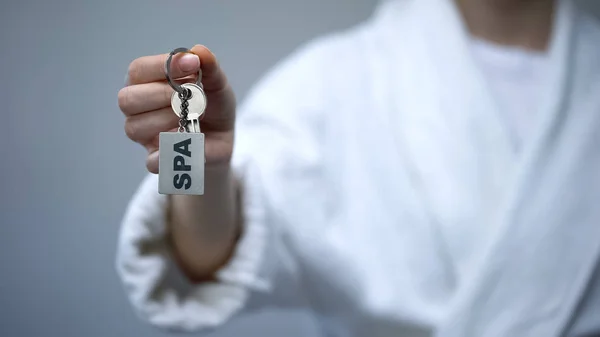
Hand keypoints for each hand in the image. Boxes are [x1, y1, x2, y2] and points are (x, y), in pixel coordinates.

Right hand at [118, 45, 235, 172]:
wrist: (223, 139)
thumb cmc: (213, 107)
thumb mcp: (218, 86)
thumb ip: (210, 68)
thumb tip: (199, 50)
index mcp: (147, 83)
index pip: (138, 70)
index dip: (162, 66)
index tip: (192, 65)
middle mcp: (138, 108)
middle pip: (128, 99)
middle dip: (162, 95)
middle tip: (189, 96)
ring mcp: (143, 135)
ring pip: (135, 127)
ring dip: (167, 120)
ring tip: (192, 118)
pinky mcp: (155, 160)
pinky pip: (152, 160)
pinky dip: (170, 152)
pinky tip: (189, 142)